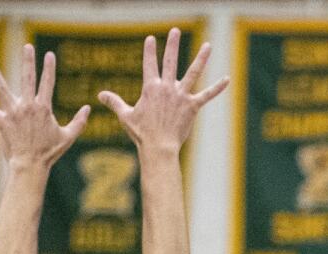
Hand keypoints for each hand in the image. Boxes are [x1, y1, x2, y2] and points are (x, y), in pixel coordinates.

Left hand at [0, 44, 89, 169]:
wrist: (31, 166)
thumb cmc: (50, 153)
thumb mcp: (68, 137)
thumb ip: (79, 122)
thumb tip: (88, 108)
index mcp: (43, 108)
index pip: (48, 83)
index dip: (49, 68)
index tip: (49, 55)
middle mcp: (28, 106)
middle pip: (27, 78)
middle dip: (28, 61)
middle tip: (27, 46)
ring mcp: (14, 114)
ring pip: (3, 90)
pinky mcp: (3, 123)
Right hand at [97, 28, 228, 152]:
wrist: (159, 147)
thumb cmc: (141, 133)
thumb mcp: (125, 116)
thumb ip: (114, 102)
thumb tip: (100, 95)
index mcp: (151, 88)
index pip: (149, 64)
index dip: (150, 51)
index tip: (151, 39)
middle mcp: (167, 88)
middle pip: (171, 61)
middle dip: (172, 45)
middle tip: (175, 31)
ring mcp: (181, 96)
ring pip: (193, 73)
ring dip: (201, 58)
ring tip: (208, 45)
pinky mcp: (192, 106)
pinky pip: (207, 95)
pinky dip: (217, 88)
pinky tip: (227, 79)